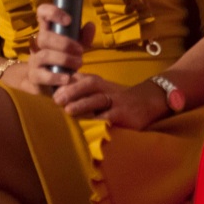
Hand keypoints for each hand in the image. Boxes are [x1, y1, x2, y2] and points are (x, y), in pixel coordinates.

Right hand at [4, 4, 94, 94]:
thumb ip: (84, 37)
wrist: (49, 82)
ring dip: (65, 59)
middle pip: (44, 37)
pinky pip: (42, 76)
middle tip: (80, 51)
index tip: (68, 21)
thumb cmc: (63, 58)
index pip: (42, 13)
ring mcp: (34, 60)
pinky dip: (56, 77)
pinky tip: (68, 78)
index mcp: (48, 31)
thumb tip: (91, 25)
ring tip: (79, 64)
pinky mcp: (35, 76)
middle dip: (65, 43)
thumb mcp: (75, 46)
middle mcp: (38, 44)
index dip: (52, 12)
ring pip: (44, 55)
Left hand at [52, 75, 167, 129]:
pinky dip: (99, 121)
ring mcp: (117, 102)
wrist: (149, 102)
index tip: (53, 90)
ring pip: (99, 100)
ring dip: (83, 104)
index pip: (83, 78)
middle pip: (91, 84)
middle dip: (73, 90)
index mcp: (101, 83)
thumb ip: (84, 88)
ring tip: (68, 110)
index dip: (68, 82)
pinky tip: (87, 126)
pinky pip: (110, 118)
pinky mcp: (125, 115)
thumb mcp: (103, 89)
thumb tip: (58, 89)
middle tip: (57, 99)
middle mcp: (108, 89)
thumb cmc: (118, 98)